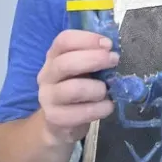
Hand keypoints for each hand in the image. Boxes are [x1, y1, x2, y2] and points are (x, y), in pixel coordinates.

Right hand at [37, 29, 118, 144]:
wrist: (60, 122)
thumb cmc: (78, 87)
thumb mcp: (83, 69)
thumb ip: (95, 56)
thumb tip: (113, 49)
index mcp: (54, 57)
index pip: (64, 40)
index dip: (87, 39)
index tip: (108, 44)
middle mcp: (47, 75)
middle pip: (65, 63)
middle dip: (94, 59)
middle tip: (114, 60)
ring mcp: (48, 98)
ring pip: (73, 89)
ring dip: (97, 88)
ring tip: (106, 91)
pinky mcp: (55, 118)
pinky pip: (80, 113)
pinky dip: (100, 109)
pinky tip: (107, 106)